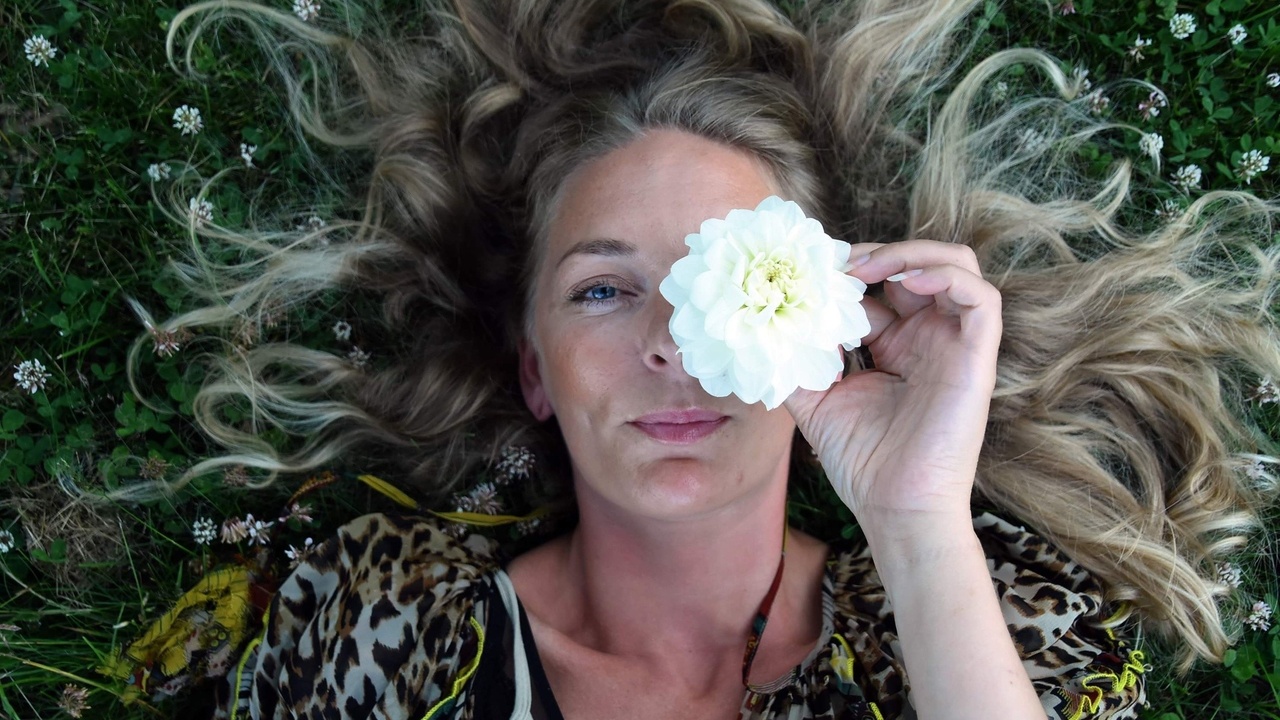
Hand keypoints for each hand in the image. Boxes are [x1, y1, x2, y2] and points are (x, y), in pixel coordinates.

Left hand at [782, 239, 1001, 534]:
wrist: (894, 506)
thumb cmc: (862, 460)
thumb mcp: (813, 399)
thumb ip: (795, 359)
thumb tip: (769, 321)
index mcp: (897, 345)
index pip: (881, 284)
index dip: (851, 268)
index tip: (814, 271)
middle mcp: (928, 337)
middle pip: (919, 262)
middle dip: (877, 252)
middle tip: (839, 264)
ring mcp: (955, 344)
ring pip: (957, 264)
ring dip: (912, 252)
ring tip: (871, 268)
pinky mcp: (977, 357)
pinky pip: (981, 297)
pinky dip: (946, 275)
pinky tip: (907, 282)